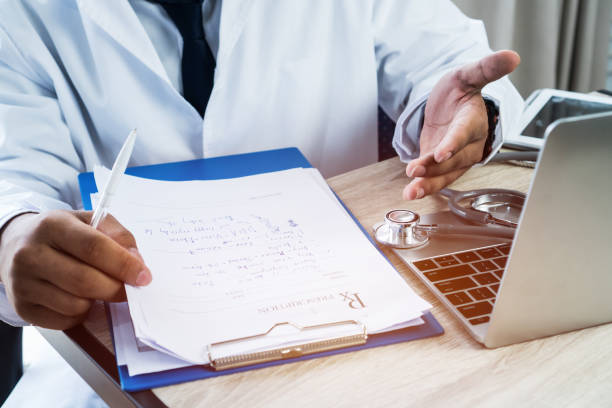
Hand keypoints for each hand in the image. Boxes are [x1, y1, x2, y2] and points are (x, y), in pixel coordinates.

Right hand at [0, 210, 151, 329]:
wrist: (16, 245)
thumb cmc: (62, 234)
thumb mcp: (89, 221)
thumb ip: (118, 235)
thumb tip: (137, 262)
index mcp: (53, 225)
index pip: (95, 248)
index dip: (124, 265)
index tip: (144, 276)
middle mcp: (31, 254)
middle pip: (86, 281)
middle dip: (116, 289)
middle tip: (129, 289)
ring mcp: (23, 283)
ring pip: (76, 304)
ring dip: (96, 301)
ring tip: (95, 287)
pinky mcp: (23, 307)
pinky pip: (65, 320)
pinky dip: (80, 313)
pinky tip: (76, 297)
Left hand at [403, 50, 519, 199]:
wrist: (451, 105)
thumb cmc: (460, 90)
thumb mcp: (468, 74)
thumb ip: (487, 68)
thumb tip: (513, 56)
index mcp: (473, 119)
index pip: (465, 132)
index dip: (454, 143)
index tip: (443, 152)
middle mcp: (469, 143)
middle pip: (455, 159)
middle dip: (436, 167)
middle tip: (415, 170)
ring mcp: (457, 157)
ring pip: (447, 174)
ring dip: (429, 184)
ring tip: (411, 192)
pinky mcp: (444, 166)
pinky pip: (437, 179)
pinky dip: (424, 187)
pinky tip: (411, 193)